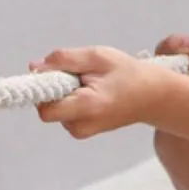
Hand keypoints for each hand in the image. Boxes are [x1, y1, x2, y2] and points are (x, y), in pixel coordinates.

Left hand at [29, 46, 171, 139]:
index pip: (45, 108)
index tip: (54, 73)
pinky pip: (63, 112)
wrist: (154, 97)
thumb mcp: (97, 57)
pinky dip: (72, 100)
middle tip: (81, 75)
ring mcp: (81, 132)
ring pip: (55, 109)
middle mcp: (81, 126)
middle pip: (47, 107)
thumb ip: (63, 60)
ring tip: (92, 83)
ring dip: (65, 93)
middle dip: (57, 87)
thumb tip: (34, 67)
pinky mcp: (82, 131)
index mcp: (87, 108)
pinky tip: (92, 92)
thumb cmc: (128, 74)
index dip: (44, 88)